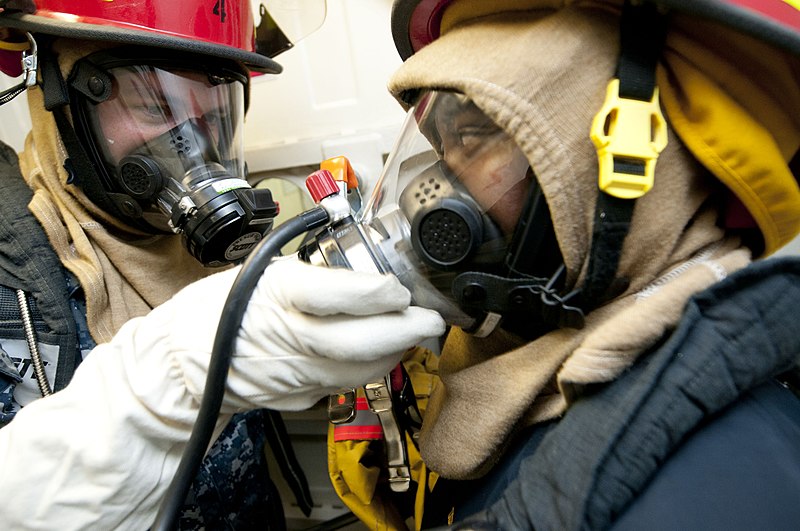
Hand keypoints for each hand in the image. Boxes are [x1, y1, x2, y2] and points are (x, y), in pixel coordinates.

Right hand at [168, 257, 445, 411]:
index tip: (399, 286)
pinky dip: (371, 367)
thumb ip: (314, 276)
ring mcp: (294, 375)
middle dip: (406, 331)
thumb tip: (366, 274)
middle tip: (431, 319)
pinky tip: (382, 351)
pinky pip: (345, 383)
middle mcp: (289, 339)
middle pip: (358, 343)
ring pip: (359, 370)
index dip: (378, 292)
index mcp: (277, 296)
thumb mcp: (261, 272)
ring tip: (413, 332)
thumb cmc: (217, 309)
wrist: (180, 362)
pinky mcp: (298, 397)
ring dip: (395, 352)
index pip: (338, 294)